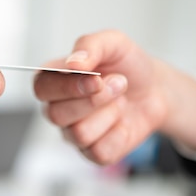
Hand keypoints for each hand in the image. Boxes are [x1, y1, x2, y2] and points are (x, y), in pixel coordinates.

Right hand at [33, 30, 195, 164]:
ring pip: (79, 134)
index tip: (96, 79)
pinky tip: (122, 122)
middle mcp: (57, 108)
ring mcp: (72, 133)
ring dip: (109, 115)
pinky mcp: (92, 153)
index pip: (41, 88)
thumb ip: (90, 45)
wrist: (155, 89)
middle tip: (119, 84)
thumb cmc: (127, 66)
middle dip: (94, 100)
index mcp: (53, 80)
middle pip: (56, 115)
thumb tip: (73, 63)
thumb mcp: (113, 43)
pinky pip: (99, 151)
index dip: (67, 87)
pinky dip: (119, 134)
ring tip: (121, 101)